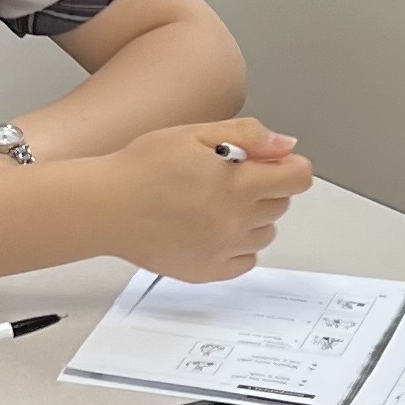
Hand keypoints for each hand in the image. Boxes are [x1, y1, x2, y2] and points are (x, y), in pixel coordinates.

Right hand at [104, 118, 312, 283]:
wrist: (106, 207)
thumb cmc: (141, 168)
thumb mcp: (195, 133)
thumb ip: (248, 135)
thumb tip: (285, 146)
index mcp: (239, 183)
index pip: (298, 178)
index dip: (289, 165)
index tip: (273, 162)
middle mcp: (237, 220)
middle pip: (281, 204)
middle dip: (266, 187)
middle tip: (229, 178)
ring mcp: (224, 250)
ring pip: (265, 233)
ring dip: (253, 218)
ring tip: (216, 204)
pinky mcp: (208, 271)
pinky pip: (246, 261)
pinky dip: (238, 247)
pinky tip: (212, 230)